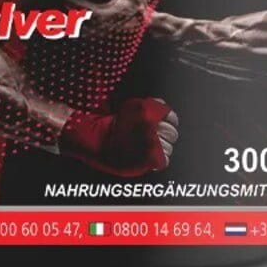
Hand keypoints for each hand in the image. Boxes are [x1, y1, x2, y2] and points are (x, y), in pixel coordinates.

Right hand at [59, 97, 178, 176]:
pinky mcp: (148, 159)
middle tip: (153, 135)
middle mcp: (152, 127)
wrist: (96, 139)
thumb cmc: (110, 123)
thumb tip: (162, 110)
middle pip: (171, 132)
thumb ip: (150, 107)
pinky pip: (163, 161)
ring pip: (168, 147)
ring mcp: (151, 144)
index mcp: (148, 111)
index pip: (171, 116)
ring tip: (148, 146)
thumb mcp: (131, 106)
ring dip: (161, 147)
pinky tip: (149, 156)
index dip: (166, 119)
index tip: (162, 122)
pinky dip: (158, 160)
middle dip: (164, 133)